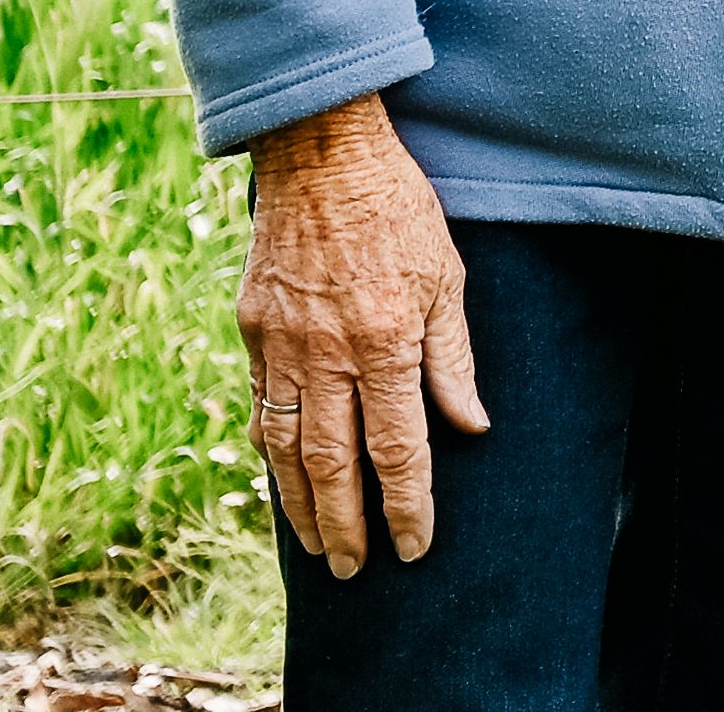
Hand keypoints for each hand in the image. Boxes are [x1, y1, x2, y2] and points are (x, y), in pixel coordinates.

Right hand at [242, 91, 486, 573]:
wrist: (321, 153)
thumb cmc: (398, 208)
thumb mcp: (446, 275)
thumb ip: (453, 357)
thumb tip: (471, 426)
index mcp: (384, 340)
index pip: (396, 447)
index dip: (407, 504)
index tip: (414, 545)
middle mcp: (327, 353)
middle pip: (335, 464)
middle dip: (346, 525)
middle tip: (354, 570)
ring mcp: (281, 345)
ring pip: (287, 448)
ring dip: (301, 505)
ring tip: (315, 545)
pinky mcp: (252, 331)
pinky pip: (262, 408)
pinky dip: (270, 454)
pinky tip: (281, 482)